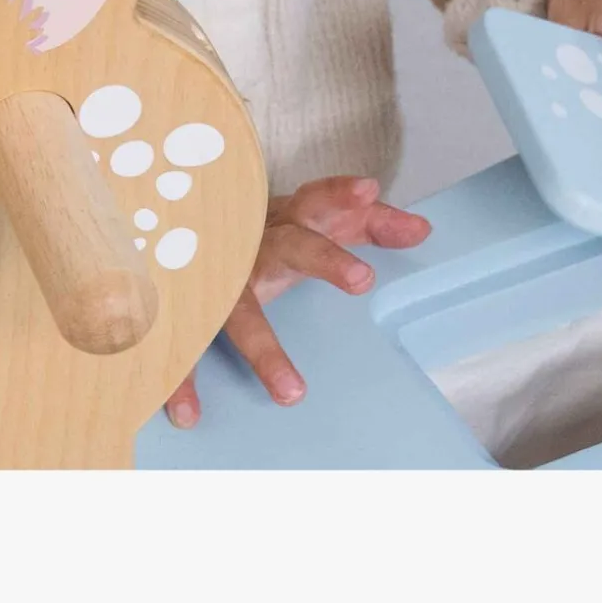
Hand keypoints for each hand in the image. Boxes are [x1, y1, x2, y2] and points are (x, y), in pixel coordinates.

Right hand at [165, 175, 430, 427]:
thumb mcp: (319, 221)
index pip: (318, 200)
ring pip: (239, 308)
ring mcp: (218, 277)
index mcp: (287, 218)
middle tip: (363, 280)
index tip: (368, 191)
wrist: (183, 221)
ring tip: (291, 392)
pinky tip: (185, 411)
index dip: (341, 194)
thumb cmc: (272, 228)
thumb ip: (371, 224)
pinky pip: (185, 343)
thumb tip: (421, 229)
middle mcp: (253, 242)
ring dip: (262, 348)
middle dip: (324, 258)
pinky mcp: (191, 310)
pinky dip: (180, 377)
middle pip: (290, 245)